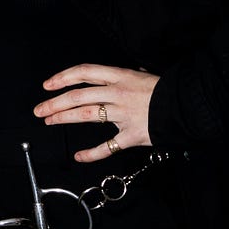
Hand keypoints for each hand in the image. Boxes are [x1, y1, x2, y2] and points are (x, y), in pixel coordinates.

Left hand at [34, 62, 158, 164]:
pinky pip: (107, 146)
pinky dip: (91, 153)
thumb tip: (116, 75)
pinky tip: (78, 156)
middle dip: (55, 102)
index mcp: (120, 76)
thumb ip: (126, 76)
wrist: (188, 105)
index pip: (85, 72)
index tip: (48, 85)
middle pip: (79, 95)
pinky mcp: (132, 135)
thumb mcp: (144, 75)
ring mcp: (124, 114)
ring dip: (64, 118)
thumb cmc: (167, 90)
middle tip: (40, 109)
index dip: (63, 77)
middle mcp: (118, 93)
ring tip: (50, 121)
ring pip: (87, 114)